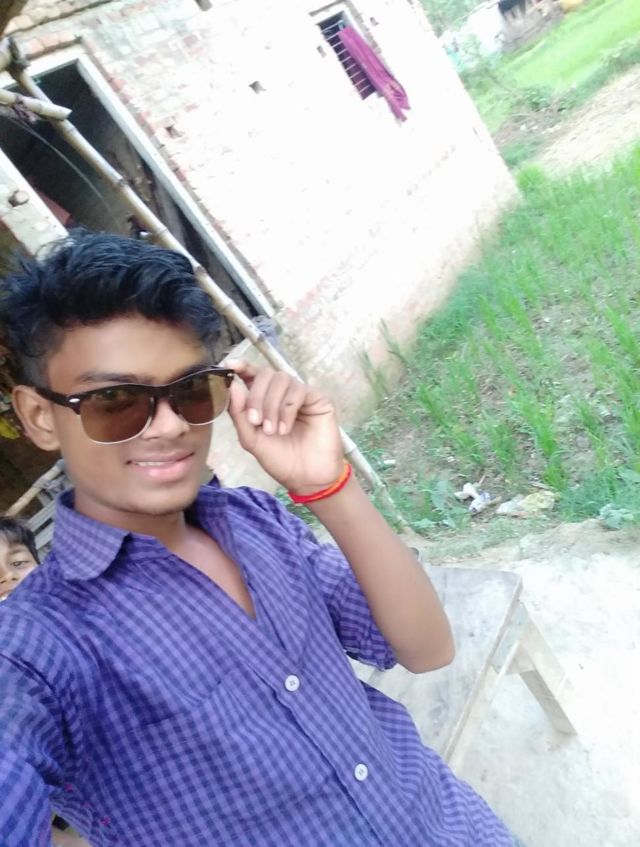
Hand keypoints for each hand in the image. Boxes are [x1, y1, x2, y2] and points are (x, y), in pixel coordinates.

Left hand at [227, 361, 343, 492]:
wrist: (307, 478)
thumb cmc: (280, 460)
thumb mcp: (252, 439)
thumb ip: (239, 413)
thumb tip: (233, 385)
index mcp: (264, 400)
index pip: (253, 375)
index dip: (242, 366)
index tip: (230, 365)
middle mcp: (282, 394)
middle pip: (265, 374)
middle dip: (256, 396)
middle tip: (255, 421)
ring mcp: (301, 395)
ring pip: (281, 380)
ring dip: (272, 405)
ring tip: (273, 431)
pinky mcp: (318, 399)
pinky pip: (298, 391)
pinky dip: (287, 409)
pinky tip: (285, 429)